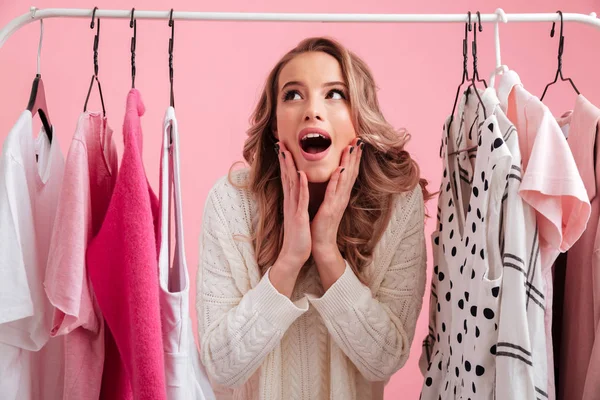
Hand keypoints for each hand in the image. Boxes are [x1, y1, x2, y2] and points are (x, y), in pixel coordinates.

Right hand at [274, 141, 311, 268]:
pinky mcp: (299, 217)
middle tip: (281, 142)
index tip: (284, 147)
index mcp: (291, 202)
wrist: (293, 256)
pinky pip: (301, 199)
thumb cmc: (298, 237)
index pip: (288, 178)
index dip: (285, 162)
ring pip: (292, 184)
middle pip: (286, 177)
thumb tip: (296, 194)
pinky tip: (301, 174)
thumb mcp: (297, 216)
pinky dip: (302, 186)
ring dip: (290, 167)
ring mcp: (293, 209)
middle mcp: (290, 202)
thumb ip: (296, 203)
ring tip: (287, 152)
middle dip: (284, 159)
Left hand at [311, 137, 363, 261]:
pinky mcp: (329, 209)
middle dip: (355, 155)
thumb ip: (332, 191)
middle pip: (351, 172)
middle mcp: (342, 197)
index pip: (350, 173)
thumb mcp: (328, 203)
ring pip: (344, 179)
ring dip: (348, 162)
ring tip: (351, 147)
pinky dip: (336, 180)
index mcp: (340, 195)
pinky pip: (333, 192)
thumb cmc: (322, 224)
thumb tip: (333, 178)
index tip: (356, 142)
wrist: (320, 244)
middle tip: (359, 139)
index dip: (354, 158)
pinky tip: (339, 169)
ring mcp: (337, 203)